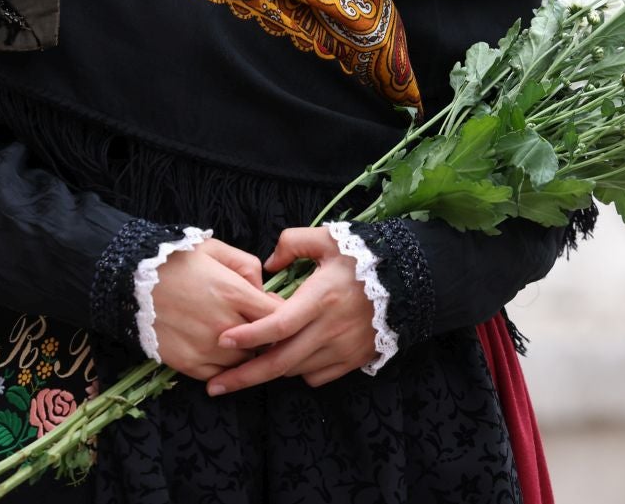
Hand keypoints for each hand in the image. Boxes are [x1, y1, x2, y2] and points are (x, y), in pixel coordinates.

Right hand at [149, 238, 280, 380]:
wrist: (129, 281)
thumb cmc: (174, 261)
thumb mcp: (213, 249)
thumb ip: (246, 264)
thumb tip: (263, 288)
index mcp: (233, 292)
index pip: (278, 314)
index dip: (284, 314)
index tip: (276, 311)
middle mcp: (224, 324)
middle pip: (265, 341)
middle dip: (268, 334)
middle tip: (260, 326)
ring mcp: (206, 348)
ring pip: (245, 361)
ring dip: (247, 351)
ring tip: (237, 337)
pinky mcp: (189, 364)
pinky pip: (220, 374)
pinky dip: (224, 366)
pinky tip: (218, 351)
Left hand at [208, 227, 378, 393]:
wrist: (408, 281)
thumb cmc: (362, 257)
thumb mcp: (327, 238)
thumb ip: (292, 243)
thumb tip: (267, 264)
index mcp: (321, 298)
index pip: (279, 325)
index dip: (249, 336)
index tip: (223, 340)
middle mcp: (331, 328)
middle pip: (281, 362)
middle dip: (244, 377)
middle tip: (215, 386)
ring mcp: (344, 348)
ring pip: (296, 370)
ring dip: (271, 369)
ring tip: (247, 367)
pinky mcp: (354, 360)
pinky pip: (318, 376)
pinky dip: (299, 371)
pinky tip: (290, 357)